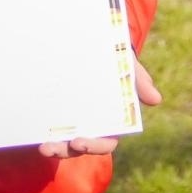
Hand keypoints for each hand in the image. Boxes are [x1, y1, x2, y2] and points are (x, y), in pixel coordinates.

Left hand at [37, 59, 160, 158]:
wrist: (94, 41)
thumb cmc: (116, 58)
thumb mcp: (128, 65)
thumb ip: (139, 81)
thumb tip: (156, 100)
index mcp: (112, 120)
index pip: (106, 142)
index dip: (94, 146)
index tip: (79, 142)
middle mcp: (93, 125)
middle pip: (81, 147)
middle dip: (66, 151)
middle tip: (52, 148)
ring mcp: (74, 120)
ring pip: (64, 143)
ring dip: (54, 148)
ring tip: (43, 146)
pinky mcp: (58, 114)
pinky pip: (51, 128)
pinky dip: (44, 132)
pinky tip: (35, 132)